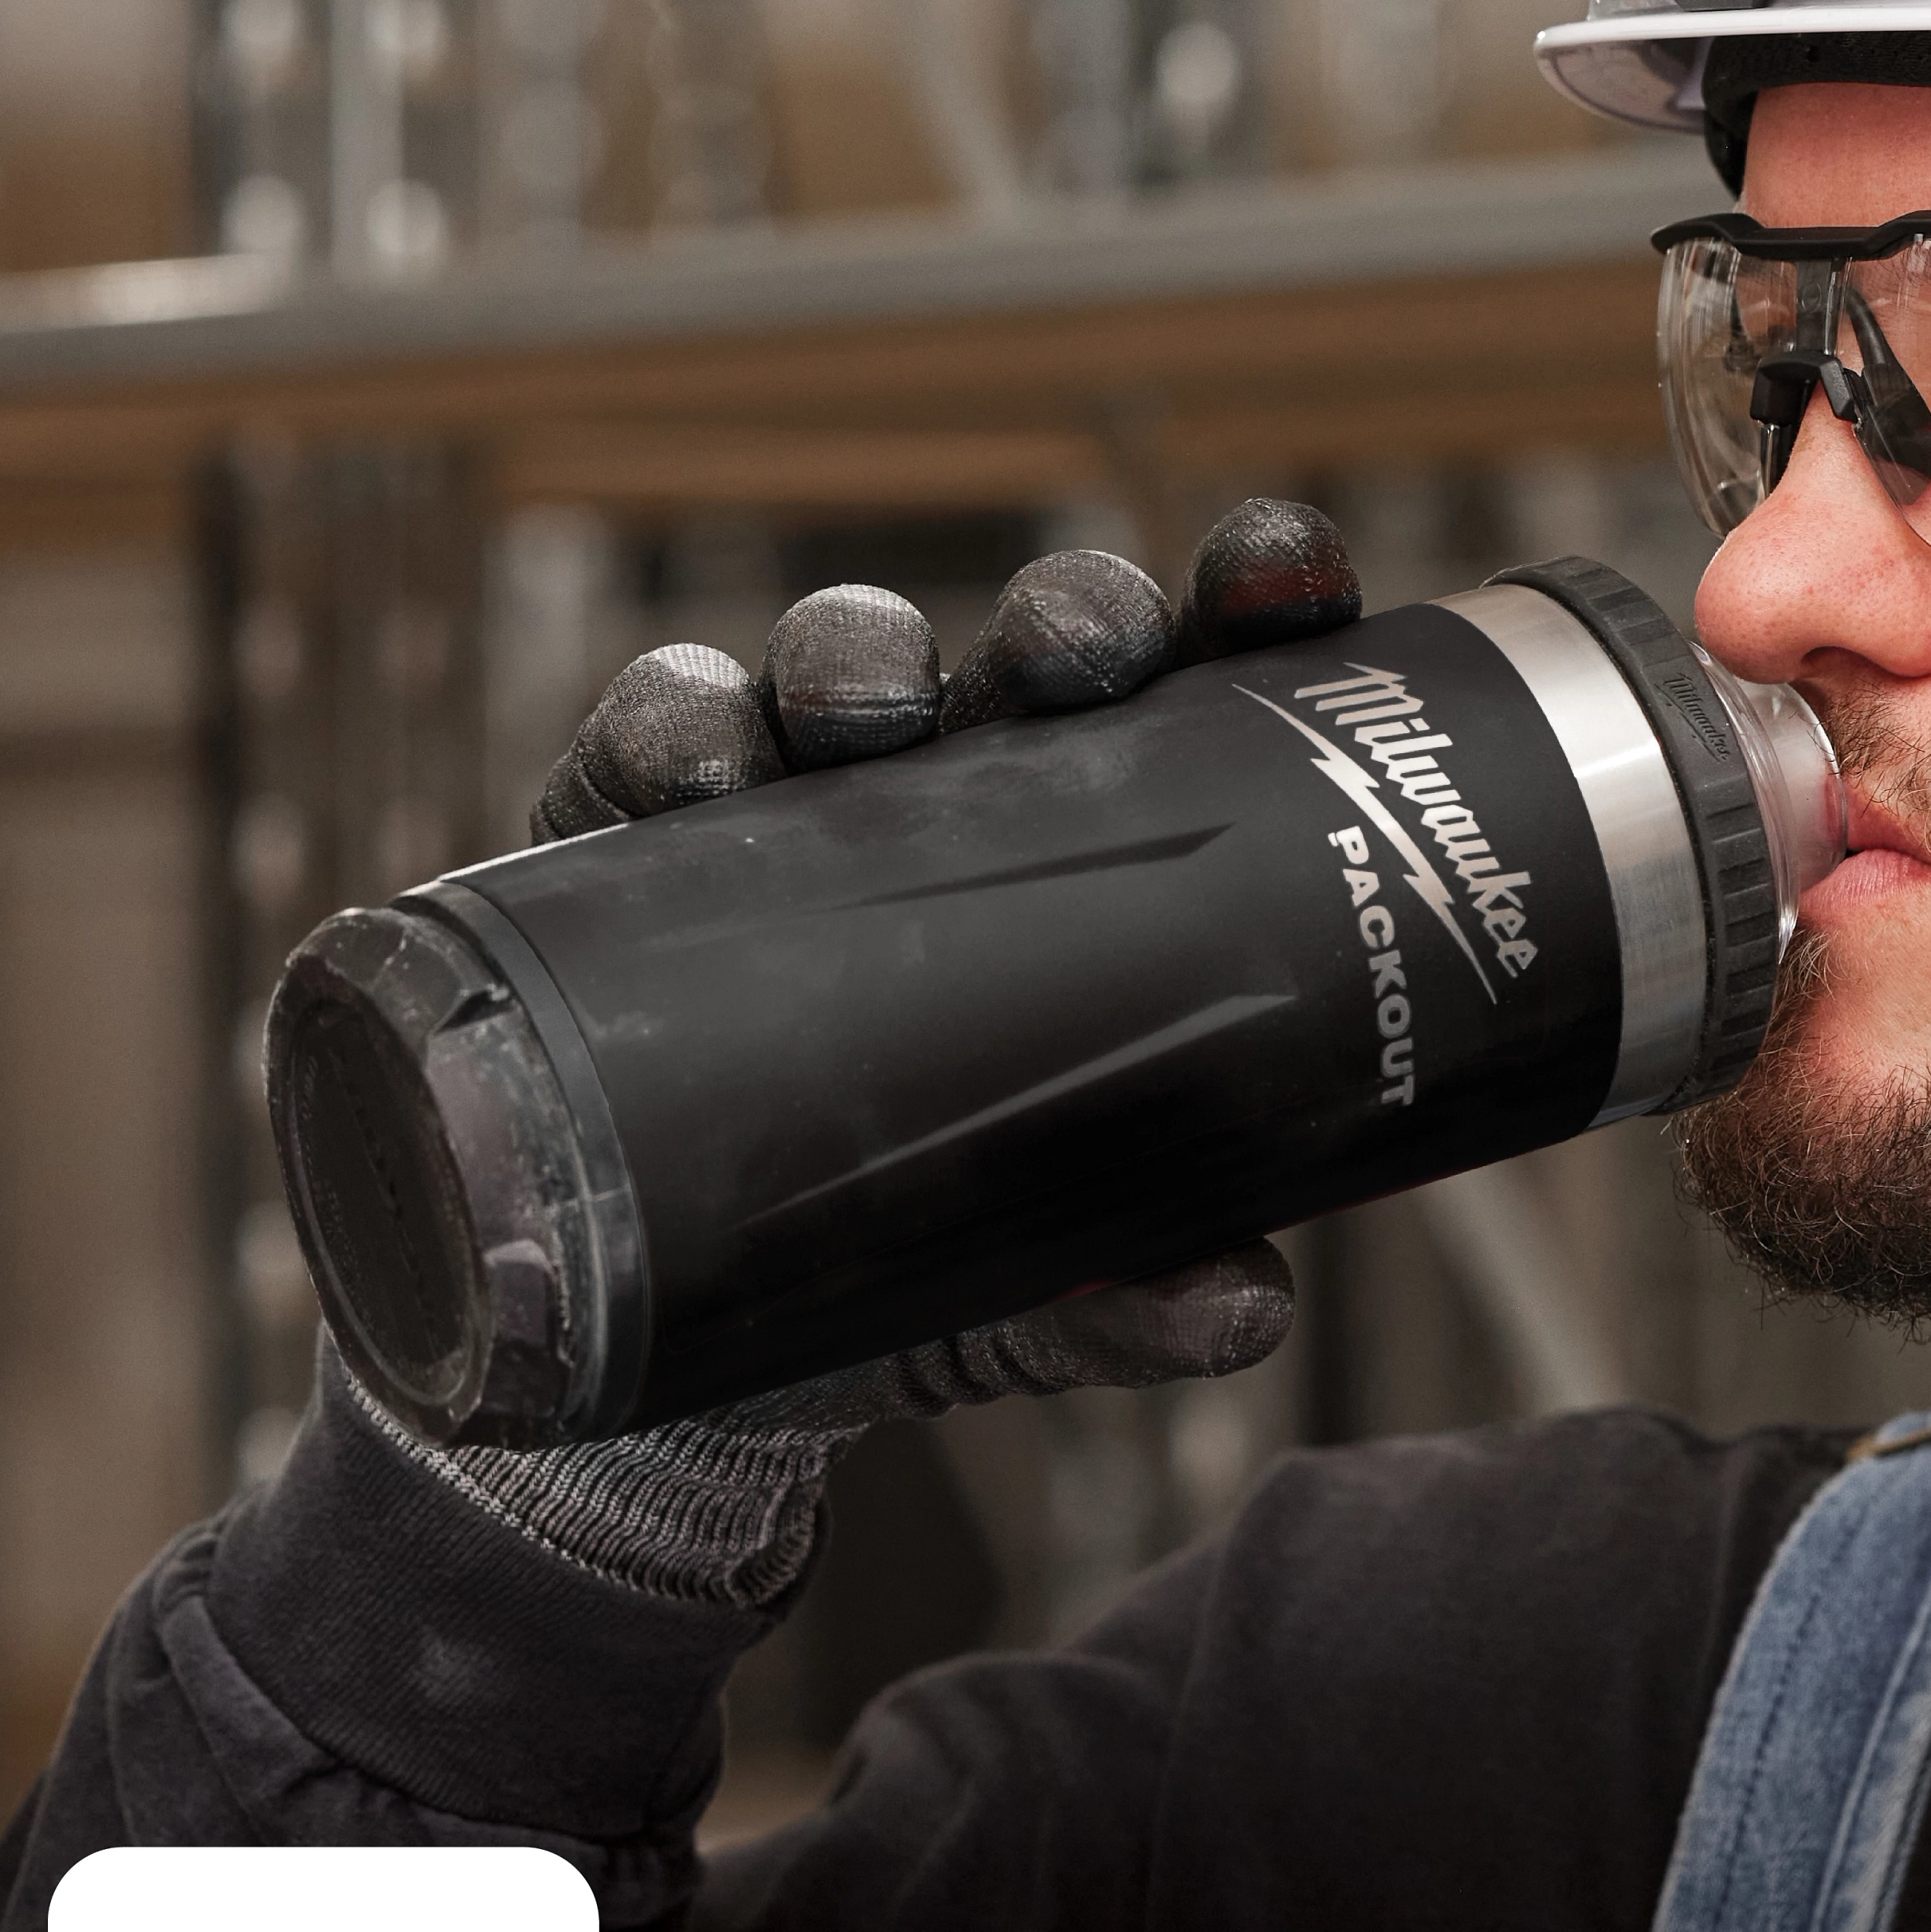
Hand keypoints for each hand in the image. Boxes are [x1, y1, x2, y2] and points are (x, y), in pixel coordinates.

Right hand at [527, 498, 1360, 1427]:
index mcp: (1116, 846)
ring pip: (848, 663)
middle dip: (1070, 618)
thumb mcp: (1033, 1292)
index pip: (1205, 695)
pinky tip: (690, 763)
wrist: (679, 1350)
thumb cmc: (912, 1263)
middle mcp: (977, 795)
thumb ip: (1134, 1300)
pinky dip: (670, 729)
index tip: (1288, 581)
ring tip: (868, 705)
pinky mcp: (642, 836)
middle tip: (1087, 651)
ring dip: (861, 649)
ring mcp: (811, 800)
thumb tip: (1248, 1311)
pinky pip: (654, 741)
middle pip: (1040, 653)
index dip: (1249, 604)